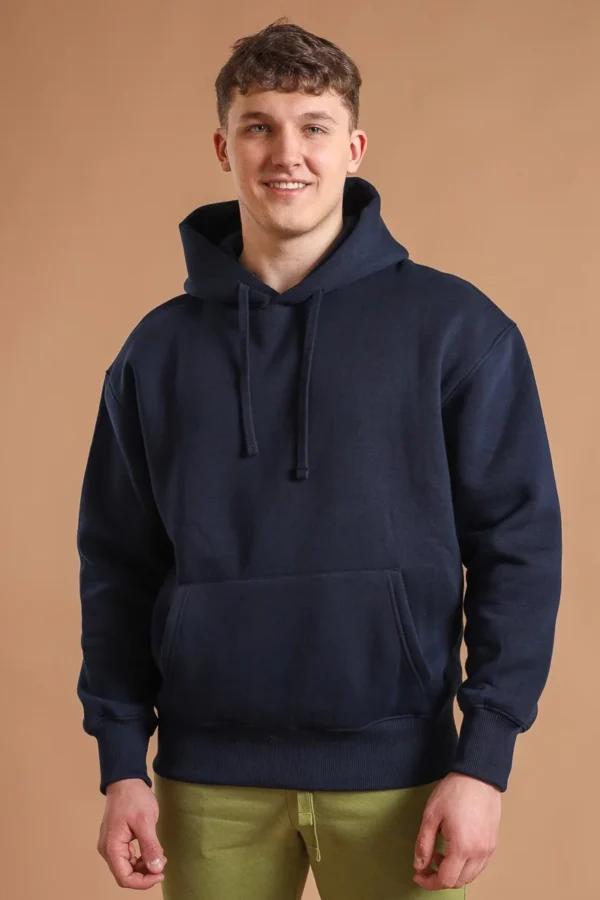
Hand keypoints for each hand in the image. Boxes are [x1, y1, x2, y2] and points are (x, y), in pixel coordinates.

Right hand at [97, 777, 167, 889]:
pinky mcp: (116, 840)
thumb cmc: (133, 798)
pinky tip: (151, 851)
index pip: (125, 878)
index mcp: (112, 847)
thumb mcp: (146, 821)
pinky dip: (140, 858)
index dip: (143, 882)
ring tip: (159, 856)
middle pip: (125, 875)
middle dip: (144, 874)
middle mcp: (108, 849)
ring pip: (126, 867)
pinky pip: (127, 857)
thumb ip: (150, 847)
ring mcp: (111, 845)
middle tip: (162, 864)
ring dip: (143, 867)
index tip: (161, 874)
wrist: (126, 780)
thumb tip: (156, 869)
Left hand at [413, 772, 500, 890]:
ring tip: (440, 853)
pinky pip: (479, 865)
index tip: (418, 875)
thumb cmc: (454, 792)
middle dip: (440, 878)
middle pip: (459, 882)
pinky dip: (465, 866)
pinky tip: (455, 849)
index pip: (445, 880)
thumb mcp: (431, 816)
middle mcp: (479, 854)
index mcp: (462, 848)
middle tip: (426, 864)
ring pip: (470, 876)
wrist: (478, 776)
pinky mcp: (493, 842)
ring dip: (453, 872)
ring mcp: (488, 849)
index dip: (429, 882)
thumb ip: (424, 844)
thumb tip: (419, 865)